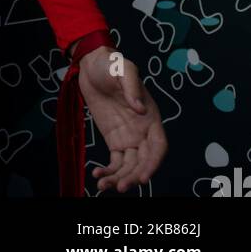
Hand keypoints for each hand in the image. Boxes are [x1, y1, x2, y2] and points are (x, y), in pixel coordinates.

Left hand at [78, 47, 167, 192]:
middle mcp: (142, 132)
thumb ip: (132, 87)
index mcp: (150, 117)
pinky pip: (115, 161)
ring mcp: (128, 138)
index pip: (158, 146)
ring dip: (119, 179)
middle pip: (143, 161)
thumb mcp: (124, 69)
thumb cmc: (112, 64)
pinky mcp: (114, 140)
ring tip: (103, 186)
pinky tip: (97, 175)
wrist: (92, 65)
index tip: (142, 176)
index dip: (153, 163)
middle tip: (119, 187)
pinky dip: (108, 171)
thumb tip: (139, 109)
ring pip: (129, 166)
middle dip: (133, 177)